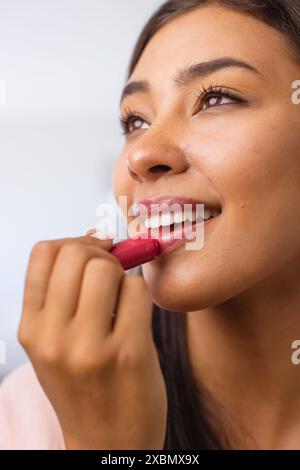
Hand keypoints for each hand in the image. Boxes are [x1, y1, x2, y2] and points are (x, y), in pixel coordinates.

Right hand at [18, 234, 167, 448]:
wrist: (108, 443)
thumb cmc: (86, 385)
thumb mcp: (57, 343)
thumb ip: (65, 293)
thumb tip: (94, 237)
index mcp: (31, 329)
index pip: (43, 254)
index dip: (72, 242)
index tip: (92, 251)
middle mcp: (53, 338)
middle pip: (75, 254)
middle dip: (101, 252)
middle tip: (112, 269)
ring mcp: (89, 348)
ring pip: (106, 267)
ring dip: (121, 273)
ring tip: (123, 296)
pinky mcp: (128, 354)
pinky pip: (136, 290)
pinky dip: (140, 293)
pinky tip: (137, 315)